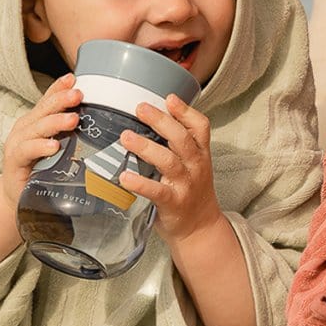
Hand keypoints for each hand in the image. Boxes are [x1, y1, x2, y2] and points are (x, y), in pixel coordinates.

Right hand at [0, 74, 80, 208]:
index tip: (74, 78)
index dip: (59, 88)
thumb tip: (102, 123)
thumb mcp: (59, 149)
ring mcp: (18, 144)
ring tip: (72, 120)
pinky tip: (53, 146)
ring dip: (54, 122)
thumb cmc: (42, 170)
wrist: (19, 197)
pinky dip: (40, 147)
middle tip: (79, 94)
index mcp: (37, 122)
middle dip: (61, 100)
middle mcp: (25, 129)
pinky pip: (27, 151)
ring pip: (36, 128)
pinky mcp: (14, 162)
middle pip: (43, 110)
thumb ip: (72, 135)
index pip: (48, 100)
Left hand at [118, 95, 220, 244]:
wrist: (200, 228)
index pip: (200, 127)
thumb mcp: (193, 164)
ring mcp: (185, 185)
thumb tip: (150, 120)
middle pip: (182, 139)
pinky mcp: (173, 203)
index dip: (186, 111)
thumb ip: (178, 145)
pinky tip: (124, 177)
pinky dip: (140, 184)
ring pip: (169, 161)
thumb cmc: (191, 191)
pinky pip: (156, 191)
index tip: (169, 98)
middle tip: (140, 108)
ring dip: (146, 147)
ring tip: (126, 137)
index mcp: (200, 154)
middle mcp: (195, 166)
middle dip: (161, 121)